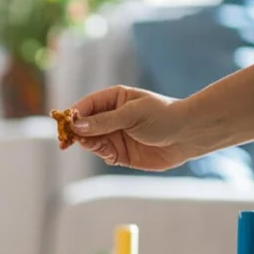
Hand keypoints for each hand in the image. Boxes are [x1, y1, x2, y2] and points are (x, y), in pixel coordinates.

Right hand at [70, 86, 199, 171]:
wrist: (189, 135)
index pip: (86, 106)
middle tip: (67, 140)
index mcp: (114, 99)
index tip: (65, 123)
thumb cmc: (164, 116)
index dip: (74, 115)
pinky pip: (103, 154)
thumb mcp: (132, 114)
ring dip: (87, 143)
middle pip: (85, 125)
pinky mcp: (121, 153)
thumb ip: (104, 121)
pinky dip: (101, 154)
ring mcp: (115, 135)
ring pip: (91, 140)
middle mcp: (111, 117)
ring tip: (90, 144)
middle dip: (76, 132)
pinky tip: (106, 153)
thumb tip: (77, 126)